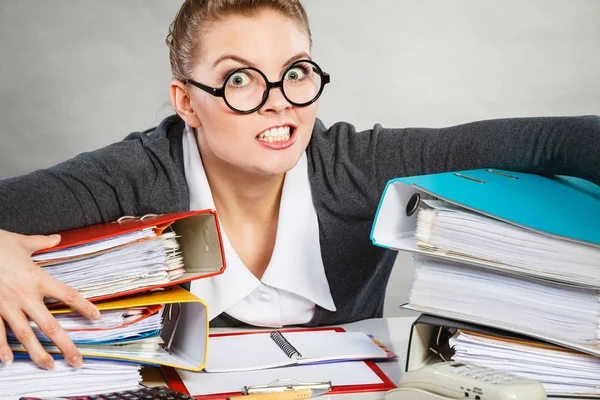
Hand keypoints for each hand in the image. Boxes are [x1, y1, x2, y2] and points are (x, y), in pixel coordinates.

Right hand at [0, 229, 100, 368]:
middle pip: (50, 325)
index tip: (97, 317)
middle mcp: (25, 295)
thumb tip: (56, 238)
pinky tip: (9, 361)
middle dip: (65, 345)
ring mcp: (6, 305)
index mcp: (38, 278)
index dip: (84, 307)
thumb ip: (41, 242)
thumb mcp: (22, 241)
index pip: (68, 295)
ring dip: (37, 353)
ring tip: (49, 366)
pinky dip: (1, 347)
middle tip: (77, 361)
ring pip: (25, 334)